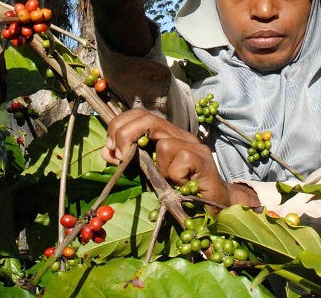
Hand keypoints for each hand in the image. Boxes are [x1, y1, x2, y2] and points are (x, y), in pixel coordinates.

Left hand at [103, 109, 259, 214]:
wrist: (213, 206)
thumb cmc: (178, 189)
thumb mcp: (148, 172)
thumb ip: (129, 159)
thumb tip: (107, 150)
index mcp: (164, 134)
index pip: (139, 114)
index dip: (119, 125)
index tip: (111, 148)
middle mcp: (179, 134)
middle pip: (147, 118)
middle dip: (125, 136)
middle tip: (120, 157)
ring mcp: (193, 144)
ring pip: (163, 144)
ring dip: (158, 166)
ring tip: (167, 179)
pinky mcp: (202, 159)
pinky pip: (180, 159)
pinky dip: (175, 175)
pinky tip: (181, 184)